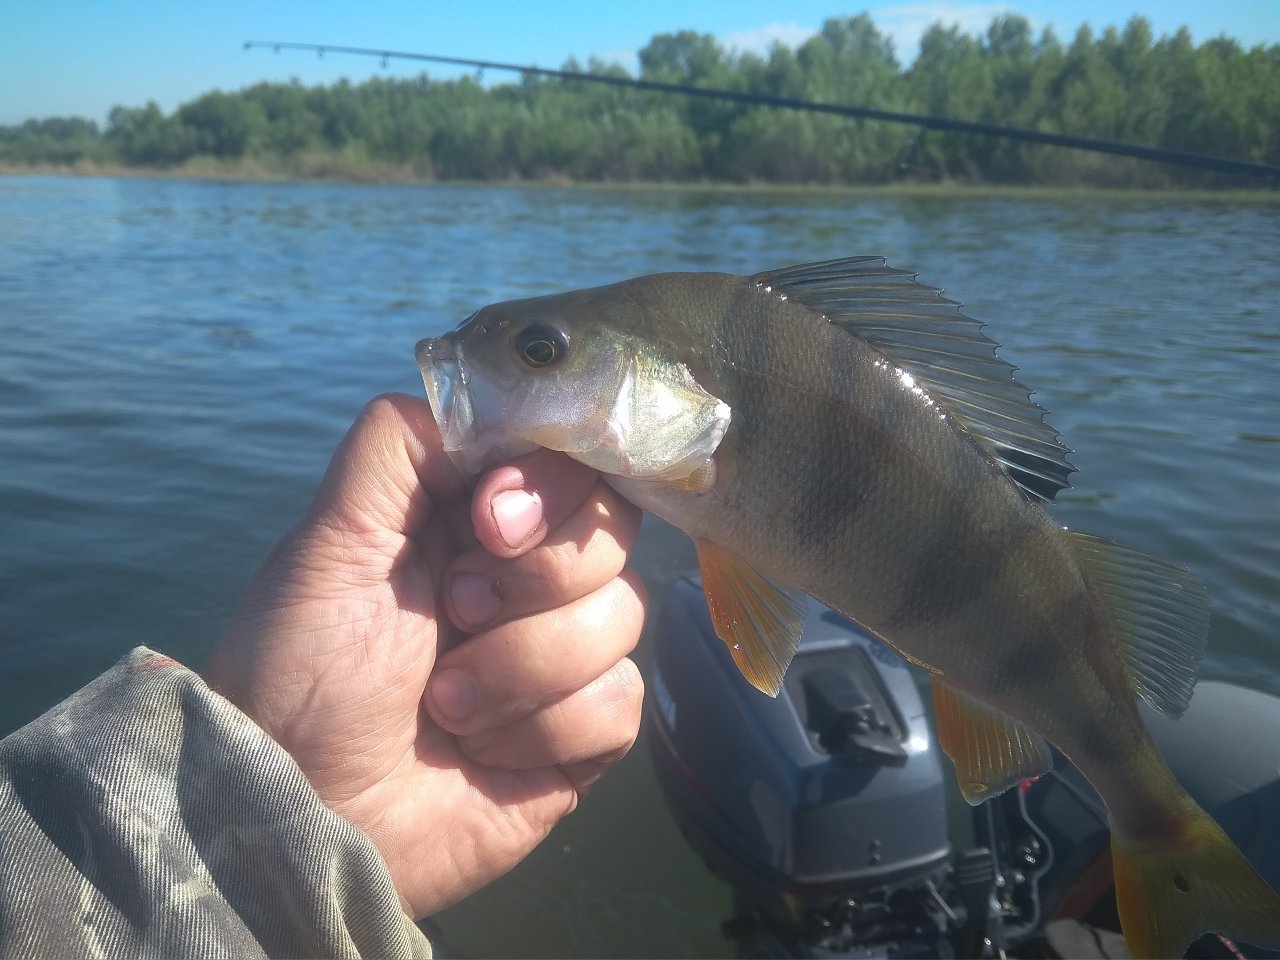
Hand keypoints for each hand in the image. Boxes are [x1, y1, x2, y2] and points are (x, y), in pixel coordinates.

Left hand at [202, 394, 645, 917]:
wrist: (303, 815)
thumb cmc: (302, 672)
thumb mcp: (329, 542)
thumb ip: (400, 445)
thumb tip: (492, 400)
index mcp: (476, 518)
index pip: (572, 460)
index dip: (551, 486)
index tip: (488, 522)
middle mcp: (529, 577)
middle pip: (613, 529)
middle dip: (530, 580)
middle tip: (451, 614)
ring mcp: (563, 656)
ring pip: (624, 616)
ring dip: (519, 666)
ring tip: (444, 703)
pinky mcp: (584, 734)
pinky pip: (618, 702)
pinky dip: (541, 728)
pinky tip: (480, 752)